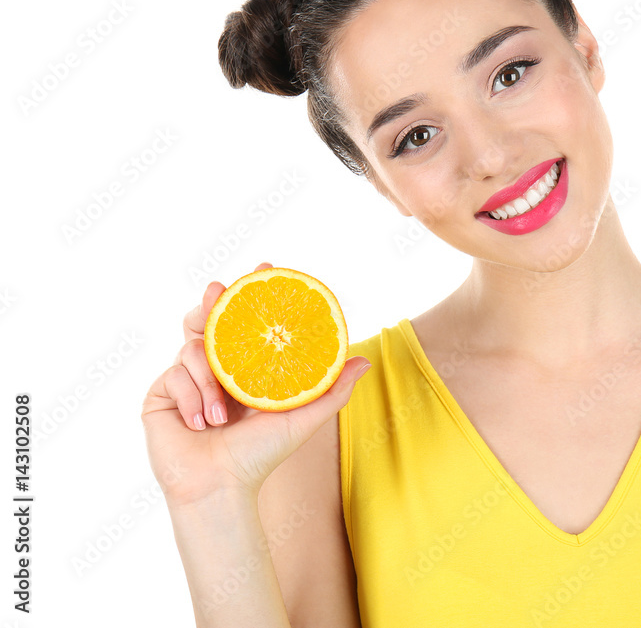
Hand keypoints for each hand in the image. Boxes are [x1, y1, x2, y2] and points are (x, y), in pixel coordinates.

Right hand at [140, 261, 370, 506]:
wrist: (219, 488)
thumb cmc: (261, 457)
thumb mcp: (302, 418)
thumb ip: (331, 390)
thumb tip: (364, 361)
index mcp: (245, 370)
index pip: (247, 322)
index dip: (252, 293)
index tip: (265, 267)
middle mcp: (216, 369)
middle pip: (210, 321)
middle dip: (213, 302)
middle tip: (218, 289)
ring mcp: (186, 380)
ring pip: (192, 347)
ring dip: (209, 380)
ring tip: (220, 416)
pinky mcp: (161, 394)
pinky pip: (174, 374)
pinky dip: (192, 397)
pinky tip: (200, 424)